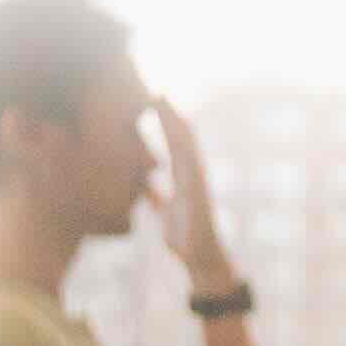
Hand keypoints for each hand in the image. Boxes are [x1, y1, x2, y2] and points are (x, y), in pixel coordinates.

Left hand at [146, 101, 237, 295]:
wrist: (200, 259)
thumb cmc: (184, 237)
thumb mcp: (165, 212)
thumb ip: (157, 197)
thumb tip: (146, 189)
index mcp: (183, 176)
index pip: (172, 140)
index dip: (163, 119)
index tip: (150, 97)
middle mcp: (192, 174)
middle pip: (181, 135)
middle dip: (170, 112)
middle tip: (158, 85)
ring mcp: (197, 181)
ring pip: (187, 144)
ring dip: (176, 121)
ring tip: (164, 99)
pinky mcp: (198, 191)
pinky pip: (191, 162)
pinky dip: (184, 144)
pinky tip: (178, 130)